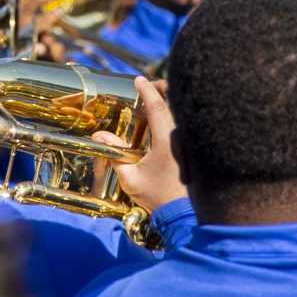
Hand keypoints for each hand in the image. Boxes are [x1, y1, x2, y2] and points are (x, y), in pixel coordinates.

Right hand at [97, 76, 185, 214]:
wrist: (185, 216)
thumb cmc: (158, 198)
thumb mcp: (131, 179)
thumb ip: (114, 155)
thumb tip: (100, 135)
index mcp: (167, 140)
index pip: (157, 107)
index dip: (147, 90)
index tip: (138, 80)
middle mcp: (183, 138)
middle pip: (176, 102)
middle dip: (164, 89)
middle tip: (151, 86)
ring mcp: (193, 144)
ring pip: (184, 112)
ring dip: (171, 102)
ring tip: (158, 101)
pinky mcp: (196, 151)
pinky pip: (188, 124)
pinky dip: (177, 115)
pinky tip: (167, 122)